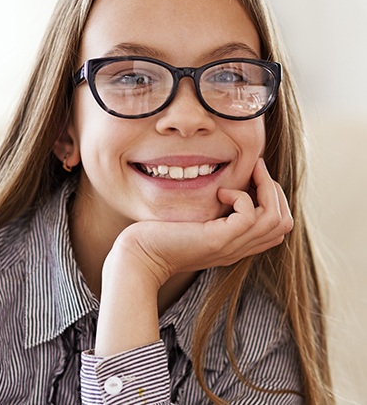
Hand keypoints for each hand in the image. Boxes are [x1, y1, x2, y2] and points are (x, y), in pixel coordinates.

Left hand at [95, 158, 292, 355]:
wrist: (140, 256)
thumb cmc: (161, 235)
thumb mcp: (196, 222)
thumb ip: (215, 212)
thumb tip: (227, 185)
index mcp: (236, 244)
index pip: (279, 227)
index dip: (274, 198)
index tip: (255, 175)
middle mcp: (239, 248)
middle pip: (284, 223)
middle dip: (276, 190)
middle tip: (256, 168)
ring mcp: (230, 246)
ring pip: (275, 219)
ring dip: (266, 188)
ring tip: (249, 171)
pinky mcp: (217, 240)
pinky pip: (249, 217)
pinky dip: (241, 197)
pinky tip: (221, 191)